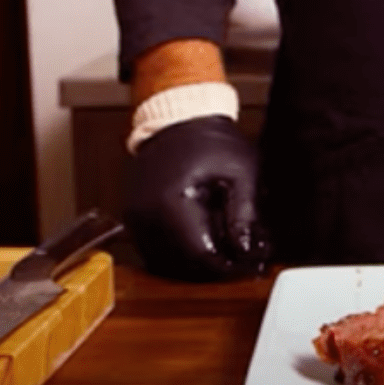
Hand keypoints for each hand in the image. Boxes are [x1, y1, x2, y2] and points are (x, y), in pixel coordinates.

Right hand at [124, 116, 270, 280]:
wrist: (178, 117)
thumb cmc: (209, 139)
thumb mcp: (241, 173)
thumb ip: (244, 215)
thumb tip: (249, 252)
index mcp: (169, 204)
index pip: (199, 255)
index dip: (228, 267)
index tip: (250, 266)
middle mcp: (144, 216)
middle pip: (181, 265)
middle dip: (215, 268)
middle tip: (244, 261)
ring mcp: (134, 218)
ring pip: (166, 262)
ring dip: (196, 263)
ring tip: (226, 249)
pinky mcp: (133, 217)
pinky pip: (155, 249)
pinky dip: (179, 252)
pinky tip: (203, 240)